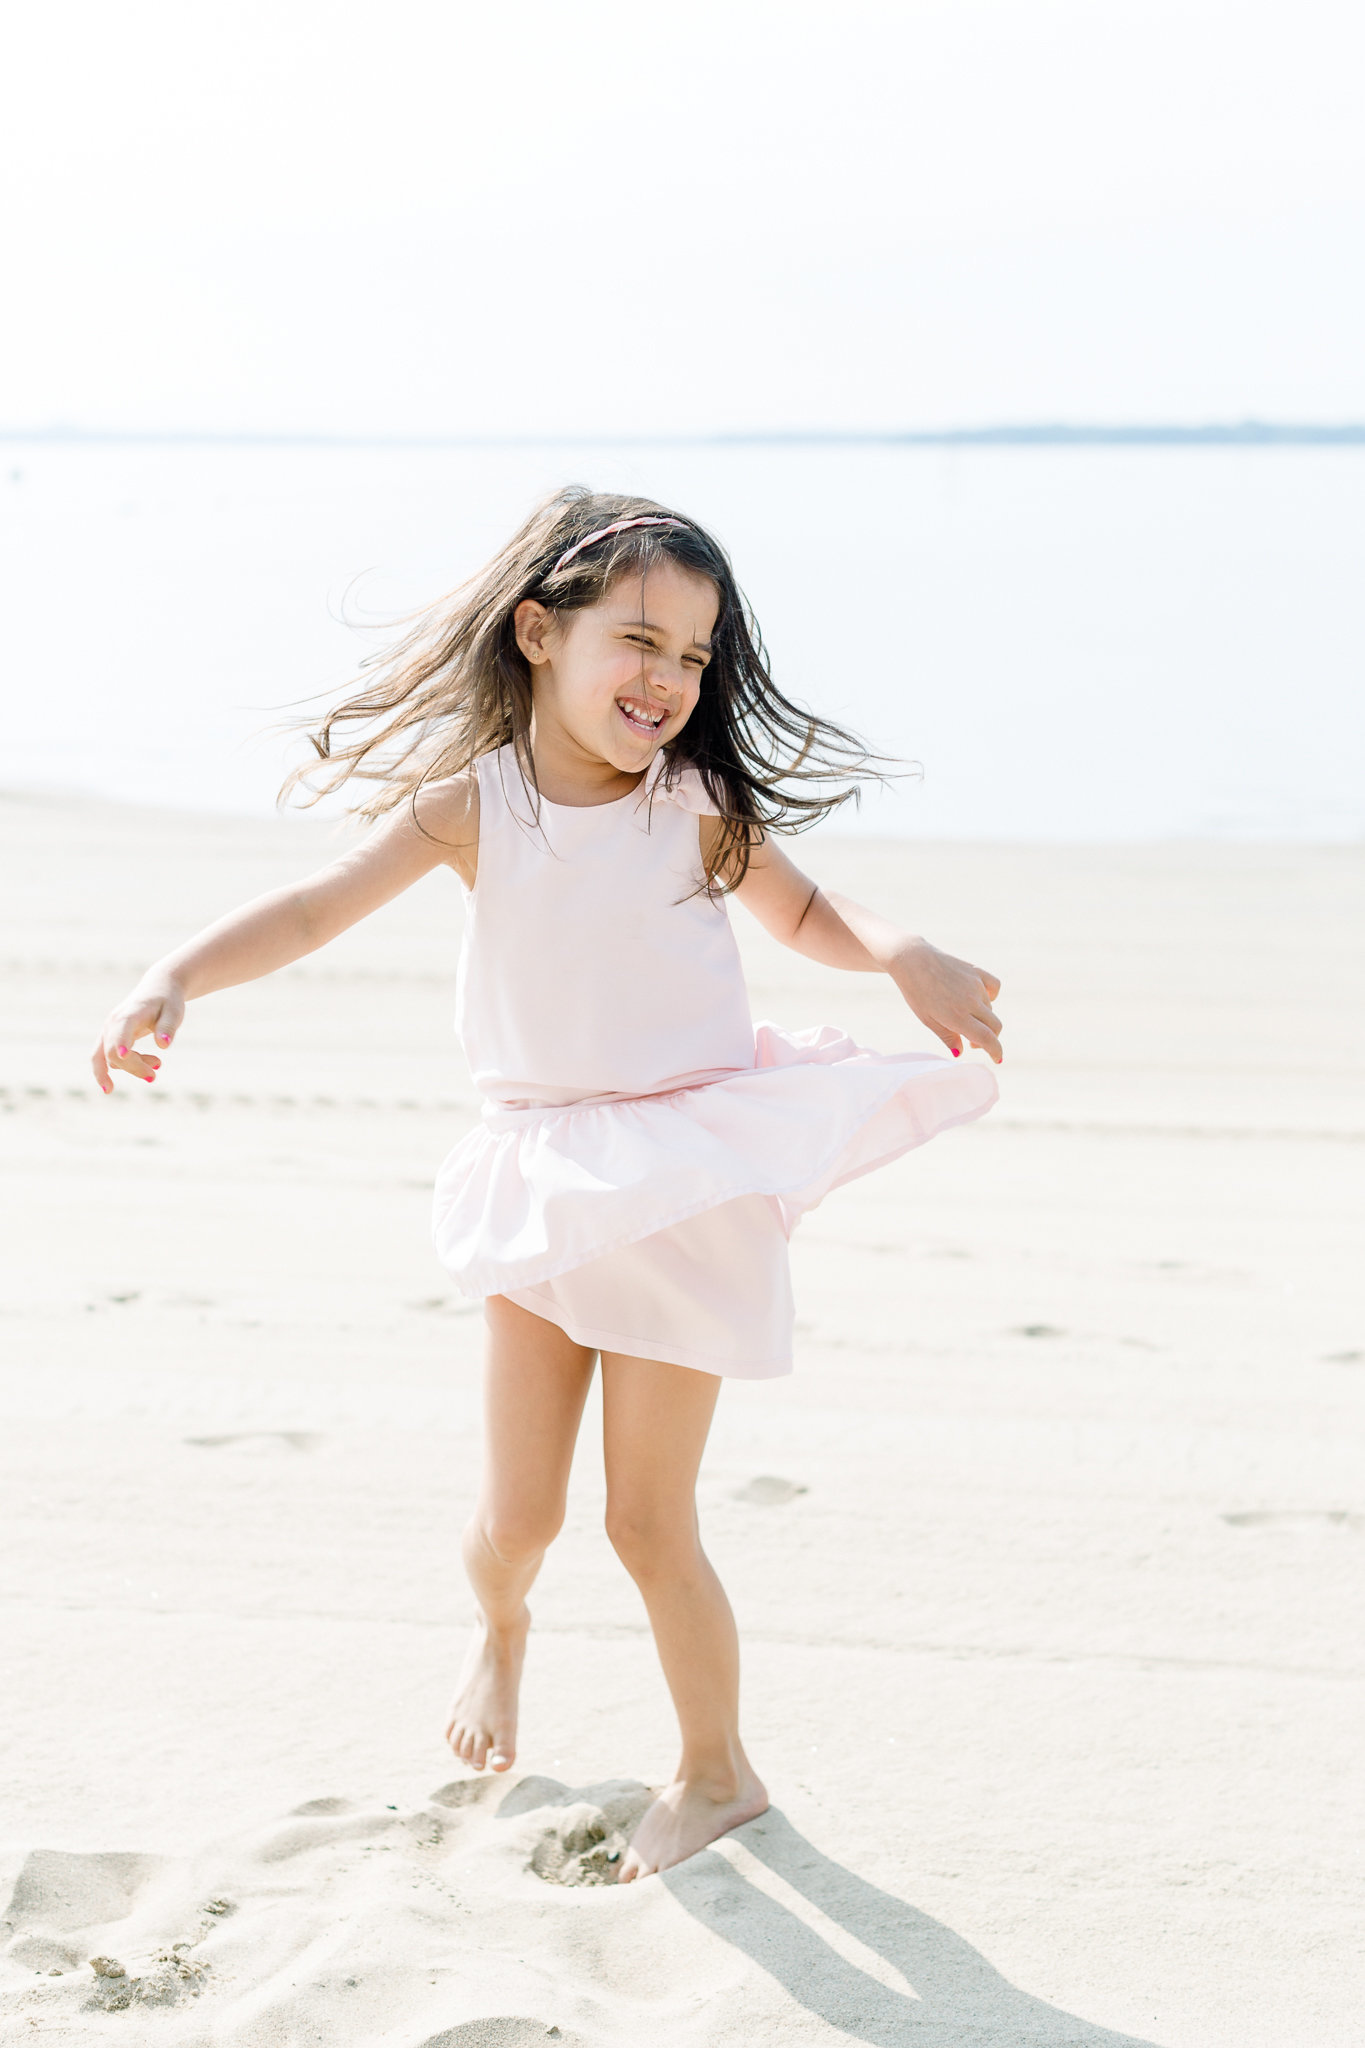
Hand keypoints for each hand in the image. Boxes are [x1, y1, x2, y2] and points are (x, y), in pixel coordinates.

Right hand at [92, 978, 186, 1093]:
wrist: (159, 988)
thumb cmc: (168, 1001)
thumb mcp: (174, 1012)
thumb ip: (168, 1027)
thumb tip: (163, 1045)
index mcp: (130, 1014)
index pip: (121, 1030)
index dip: (121, 1043)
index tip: (124, 1055)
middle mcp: (114, 1022)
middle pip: (113, 1052)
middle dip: (133, 1067)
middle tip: (154, 1076)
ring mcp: (109, 1030)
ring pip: (109, 1058)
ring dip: (132, 1067)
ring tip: (158, 1064)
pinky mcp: (110, 1037)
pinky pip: (106, 1058)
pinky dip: (125, 1066)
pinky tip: (150, 1066)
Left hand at [888, 938, 1002, 1063]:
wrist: (912, 960)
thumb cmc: (916, 992)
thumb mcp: (927, 1019)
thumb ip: (947, 1037)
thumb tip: (961, 1053)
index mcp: (957, 1016)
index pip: (987, 1038)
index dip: (996, 1051)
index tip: (997, 1059)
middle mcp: (970, 1001)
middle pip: (994, 1026)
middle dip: (989, 1038)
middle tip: (972, 1040)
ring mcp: (975, 985)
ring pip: (990, 1008)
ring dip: (983, 1017)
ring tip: (963, 1014)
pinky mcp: (976, 971)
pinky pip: (994, 987)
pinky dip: (991, 996)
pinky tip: (980, 999)